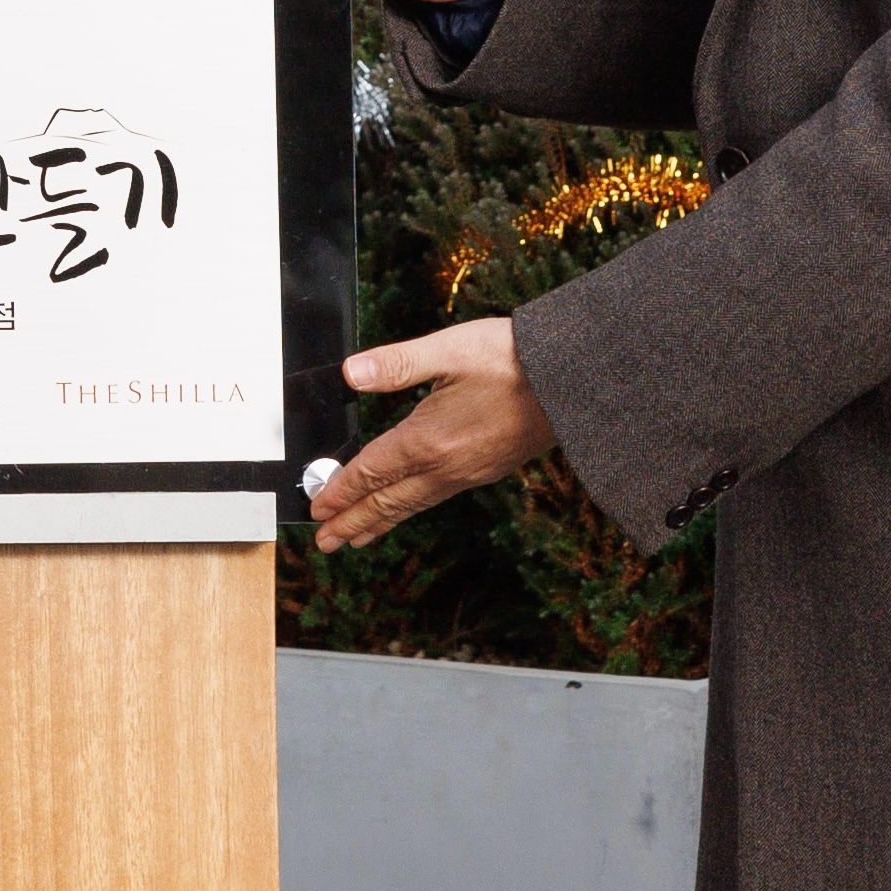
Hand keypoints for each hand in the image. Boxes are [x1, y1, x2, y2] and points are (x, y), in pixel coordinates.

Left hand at [306, 316, 555, 553]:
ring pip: (411, 506)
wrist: (573, 384)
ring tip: (354, 538)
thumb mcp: (450, 350)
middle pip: (387, 501)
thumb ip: (397, 364)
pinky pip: (434, 499)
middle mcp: (444, 466)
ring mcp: (466, 474)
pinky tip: (406, 509)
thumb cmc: (513, 360)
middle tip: (324, 541)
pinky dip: (409, 511)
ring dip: (378, 523)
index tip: (317, 507)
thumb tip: (350, 373)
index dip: (341, 490)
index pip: (371, 471)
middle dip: (351, 521)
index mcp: (428, 439)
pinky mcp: (485, 471)